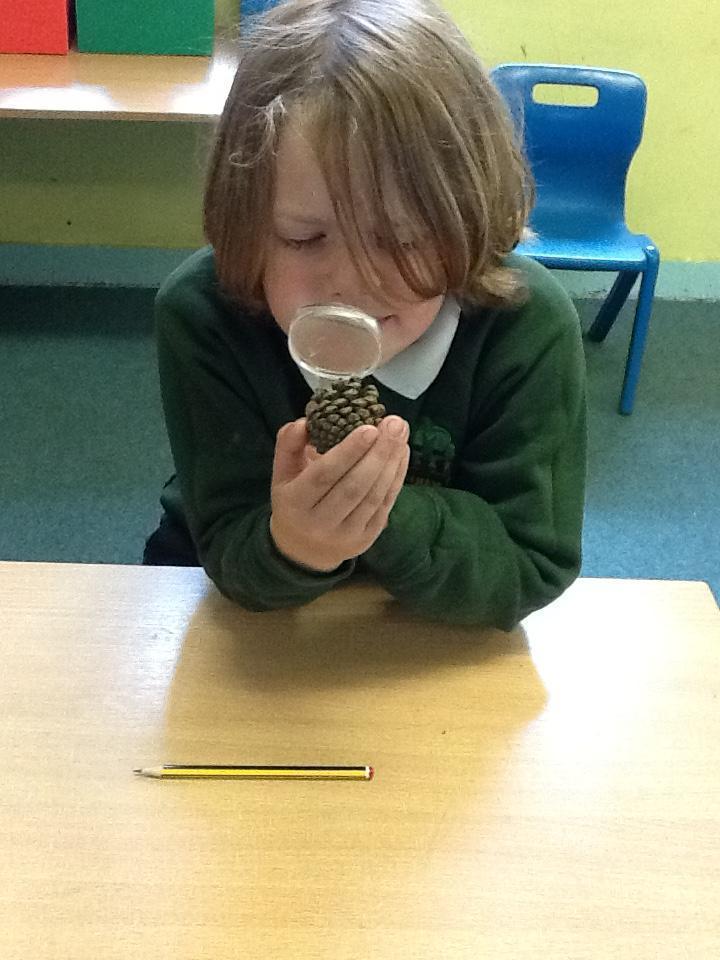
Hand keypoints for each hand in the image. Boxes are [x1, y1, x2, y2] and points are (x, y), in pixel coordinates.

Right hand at [269, 415, 409, 571]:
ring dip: (391, 463)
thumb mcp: (282, 473)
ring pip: (373, 496)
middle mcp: (319, 523)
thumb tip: (304, 422)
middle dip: (378, 453)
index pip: (323, 476)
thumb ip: (288, 445)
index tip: (369, 428)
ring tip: (401, 433)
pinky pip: (384, 505)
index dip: (348, 452)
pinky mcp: (366, 539)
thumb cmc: (295, 501)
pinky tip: (402, 453)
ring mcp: (345, 534)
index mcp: (294, 503)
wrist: (303, 550)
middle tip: (395, 423)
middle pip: (353, 487)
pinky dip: (396, 477)